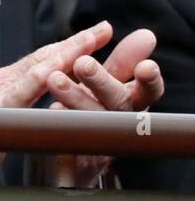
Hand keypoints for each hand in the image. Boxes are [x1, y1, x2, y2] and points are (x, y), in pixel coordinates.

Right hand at [0, 21, 113, 183]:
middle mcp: (2, 82)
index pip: (44, 60)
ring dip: (64, 53)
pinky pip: (18, 93)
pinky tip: (54, 71)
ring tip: (88, 41)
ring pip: (36, 69)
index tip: (99, 35)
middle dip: (77, 42)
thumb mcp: (4, 116)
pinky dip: (36, 80)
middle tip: (104, 28)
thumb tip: (49, 93)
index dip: (72, 46)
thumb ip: (23, 101)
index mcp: (7, 83)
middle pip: (44, 57)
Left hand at [43, 27, 163, 187]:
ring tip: (56, 80)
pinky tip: (51, 110)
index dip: (148, 81)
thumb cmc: (94, 116)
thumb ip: (123, 64)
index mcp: (128, 106)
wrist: (73, 166)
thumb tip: (146, 35)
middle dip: (102, 82)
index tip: (146, 66)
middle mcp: (117, 124)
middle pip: (117, 104)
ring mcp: (98, 145)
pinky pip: (69, 144)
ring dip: (75, 99)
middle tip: (84, 63)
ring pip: (91, 122)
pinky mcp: (74, 164)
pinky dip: (61, 126)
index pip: (146, 92)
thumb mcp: (110, 88)